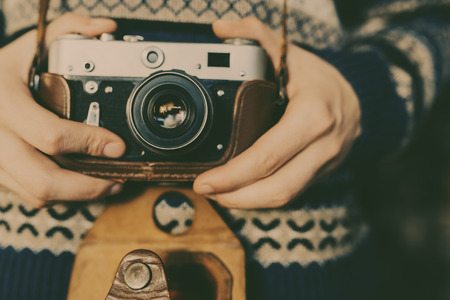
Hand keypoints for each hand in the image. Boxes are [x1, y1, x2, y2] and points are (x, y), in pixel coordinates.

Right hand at [0, 13, 125, 207]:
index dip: (89, 143)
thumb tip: (105, 28)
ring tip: (106, 185)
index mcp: (4, 103)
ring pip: (35, 194)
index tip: (117, 145)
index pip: (51, 135)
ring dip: (76, 195)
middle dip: (87, 186)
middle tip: (117, 179)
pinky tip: (78, 185)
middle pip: (43, 180)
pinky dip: (58, 194)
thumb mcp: (28, 45)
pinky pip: (28, 195)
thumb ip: (67, 29)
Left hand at [193, 18, 360, 208]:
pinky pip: (292, 192)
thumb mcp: (291, 52)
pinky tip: (244, 191)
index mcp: (313, 116)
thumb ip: (255, 35)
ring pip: (285, 197)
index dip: (232, 175)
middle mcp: (323, 146)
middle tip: (207, 191)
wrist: (364, 98)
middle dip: (236, 197)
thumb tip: (220, 28)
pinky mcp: (322, 174)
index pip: (266, 156)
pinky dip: (265, 197)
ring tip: (221, 195)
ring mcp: (325, 164)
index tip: (204, 181)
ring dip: (249, 202)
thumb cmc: (322, 78)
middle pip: (276, 187)